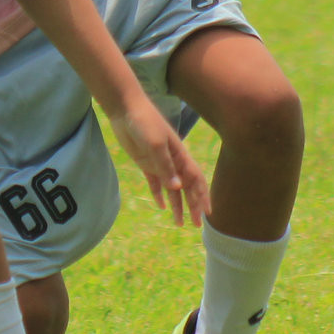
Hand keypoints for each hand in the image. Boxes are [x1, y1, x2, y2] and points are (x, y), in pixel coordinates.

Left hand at [111, 92, 209, 225]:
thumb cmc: (144, 122)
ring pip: (172, 188)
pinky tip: (161, 206)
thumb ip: (165, 166)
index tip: (207, 213)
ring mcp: (159, 162)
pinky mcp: (146, 162)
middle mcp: (173, 161)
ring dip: (177, 205)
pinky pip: (155, 183)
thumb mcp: (155, 144)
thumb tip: (177, 188)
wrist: (126, 108)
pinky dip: (159, 194)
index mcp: (180, 155)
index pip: (195, 179)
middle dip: (193, 206)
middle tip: (196, 225)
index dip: (202, 196)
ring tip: (179, 223)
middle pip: (186, 187)